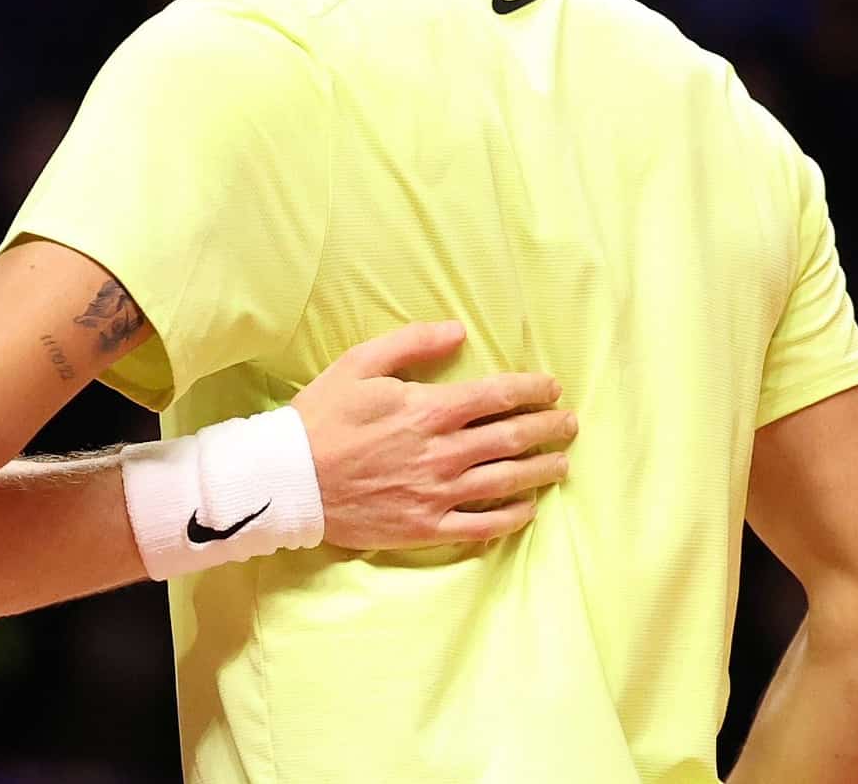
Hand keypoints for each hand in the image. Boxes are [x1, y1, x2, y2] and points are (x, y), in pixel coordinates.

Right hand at [292, 322, 573, 549]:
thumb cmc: (322, 416)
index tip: (551, 388)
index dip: (531, 390)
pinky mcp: (426, 526)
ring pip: (507, 481)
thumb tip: (457, 330)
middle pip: (512, 438)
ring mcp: (437, 493)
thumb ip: (411, 343)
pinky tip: (528, 507)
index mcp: (428, 409)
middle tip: (569, 422)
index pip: (498, 396)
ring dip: (541, 470)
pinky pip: (483, 525)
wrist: (288, 478)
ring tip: (562, 462)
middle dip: (548, 428)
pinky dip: (512, 516)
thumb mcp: (358, 363)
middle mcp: (442, 452)